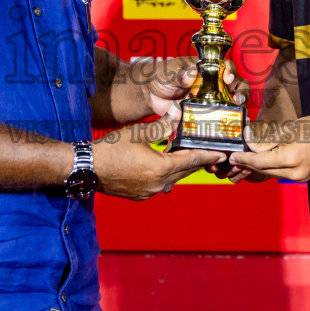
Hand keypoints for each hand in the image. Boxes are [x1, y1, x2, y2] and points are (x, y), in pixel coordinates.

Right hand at [92, 116, 224, 200]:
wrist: (87, 169)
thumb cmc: (111, 149)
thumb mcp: (138, 133)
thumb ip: (161, 126)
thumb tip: (177, 115)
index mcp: (161, 168)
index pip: (192, 160)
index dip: (208, 155)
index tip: (222, 154)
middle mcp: (159, 184)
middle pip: (185, 171)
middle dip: (196, 161)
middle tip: (208, 152)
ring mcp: (149, 192)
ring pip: (173, 178)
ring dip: (180, 168)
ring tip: (185, 155)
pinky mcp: (141, 195)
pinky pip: (160, 184)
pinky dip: (165, 174)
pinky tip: (162, 165)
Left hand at [142, 57, 248, 119]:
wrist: (150, 94)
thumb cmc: (162, 75)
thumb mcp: (171, 70)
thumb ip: (181, 72)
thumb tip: (192, 74)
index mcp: (208, 69)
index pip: (226, 67)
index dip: (231, 71)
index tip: (228, 78)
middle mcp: (213, 84)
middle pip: (236, 86)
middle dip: (242, 92)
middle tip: (238, 99)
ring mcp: (210, 100)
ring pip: (230, 104)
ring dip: (237, 110)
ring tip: (239, 116)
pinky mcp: (203, 115)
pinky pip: (216, 119)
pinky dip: (223, 124)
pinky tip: (227, 129)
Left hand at [226, 114, 309, 183]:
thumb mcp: (291, 129)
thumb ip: (268, 138)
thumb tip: (250, 141)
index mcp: (291, 158)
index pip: (260, 161)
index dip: (245, 159)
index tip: (233, 156)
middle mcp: (296, 173)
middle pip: (265, 170)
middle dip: (249, 164)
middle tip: (235, 159)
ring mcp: (302, 177)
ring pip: (273, 174)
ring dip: (259, 167)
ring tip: (246, 160)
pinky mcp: (305, 177)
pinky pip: (283, 174)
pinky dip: (272, 168)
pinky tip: (264, 161)